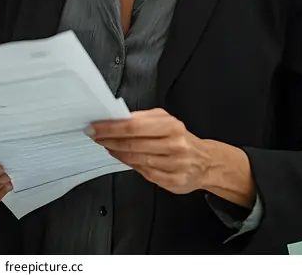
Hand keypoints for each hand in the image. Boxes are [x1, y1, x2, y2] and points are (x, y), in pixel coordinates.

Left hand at [89, 108, 212, 194]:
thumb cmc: (180, 138)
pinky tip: (122, 157)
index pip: (133, 126)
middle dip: (109, 139)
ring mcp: (174, 165)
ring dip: (116, 152)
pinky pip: (144, 173)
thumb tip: (116, 119)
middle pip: (132, 144)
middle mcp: (174, 145)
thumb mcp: (165, 120)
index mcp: (172, 126)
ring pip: (136, 159)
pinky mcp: (172, 182)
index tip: (96, 126)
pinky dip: (129, 163)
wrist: (205, 162)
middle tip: (96, 135)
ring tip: (107, 145)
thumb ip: (142, 119)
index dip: (111, 127)